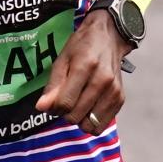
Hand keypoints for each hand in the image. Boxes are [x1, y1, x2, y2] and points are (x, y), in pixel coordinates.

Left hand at [35, 10, 132, 135]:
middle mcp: (102, 81)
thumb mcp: (62, 60)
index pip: (65, 103)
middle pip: (76, 116)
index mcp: (84, 67)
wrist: (109, 37)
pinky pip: (102, 125)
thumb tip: (42, 108)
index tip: (53, 103)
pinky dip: (92, 121)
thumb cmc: (83, 46)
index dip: (54, 108)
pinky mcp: (120, 99)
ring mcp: (113, 91)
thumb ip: (53, 85)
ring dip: (79, 119)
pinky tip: (89, 108)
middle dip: (65, 114)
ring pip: (89, 125)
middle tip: (66, 102)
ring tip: (78, 105)